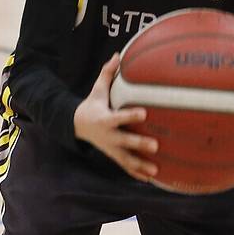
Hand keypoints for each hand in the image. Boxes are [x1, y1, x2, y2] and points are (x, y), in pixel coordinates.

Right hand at [74, 54, 157, 181]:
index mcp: (104, 119)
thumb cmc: (92, 104)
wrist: (77, 125)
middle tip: (156, 146)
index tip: (144, 113)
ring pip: (126, 159)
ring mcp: (110, 148)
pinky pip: (125, 166)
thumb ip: (107, 73)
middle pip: (124, 141)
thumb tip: (117, 55)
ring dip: (140, 165)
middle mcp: (108, 136)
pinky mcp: (113, 155)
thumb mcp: (97, 90)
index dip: (130, 115)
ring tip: (156, 170)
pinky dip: (136, 173)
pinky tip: (150, 179)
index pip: (118, 117)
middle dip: (139, 144)